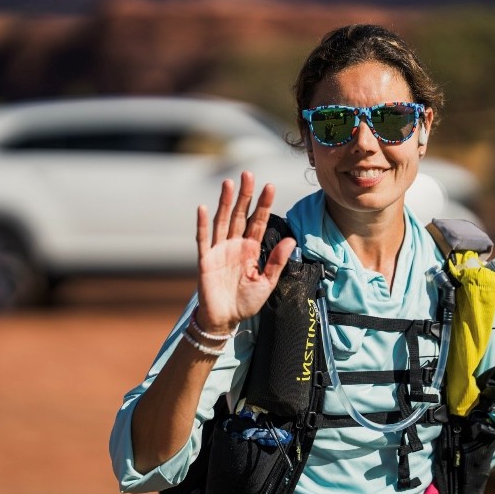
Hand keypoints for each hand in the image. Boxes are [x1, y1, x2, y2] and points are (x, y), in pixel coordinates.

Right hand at [194, 171, 295, 333]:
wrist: (225, 319)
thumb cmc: (246, 301)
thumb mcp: (267, 282)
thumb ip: (277, 261)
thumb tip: (291, 239)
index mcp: (251, 248)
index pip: (258, 221)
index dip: (264, 204)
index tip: (270, 186)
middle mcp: (235, 244)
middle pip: (240, 215)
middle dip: (245, 195)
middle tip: (249, 174)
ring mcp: (219, 250)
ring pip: (222, 221)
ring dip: (225, 203)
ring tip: (229, 183)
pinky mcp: (205, 260)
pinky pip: (203, 239)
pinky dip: (202, 224)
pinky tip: (203, 208)